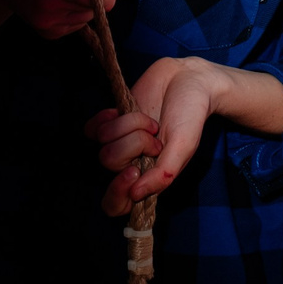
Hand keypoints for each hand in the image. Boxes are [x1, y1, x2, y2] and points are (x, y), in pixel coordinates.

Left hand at [84, 56, 282, 215]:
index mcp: (149, 177)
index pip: (117, 204)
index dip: (117, 192)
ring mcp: (119, 141)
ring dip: (129, 124)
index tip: (133, 170)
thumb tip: (135, 195)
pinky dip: (107, 117)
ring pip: (102, 142)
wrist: (187, 79)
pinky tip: (123, 111)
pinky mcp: (111, 120)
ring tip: (149, 120)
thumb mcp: (183, 147)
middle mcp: (131, 162)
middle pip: (110, 163)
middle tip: (155, 134)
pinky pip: (92, 128)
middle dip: (134, 143)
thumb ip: (162, 174)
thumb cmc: (190, 116)